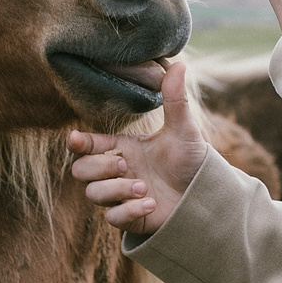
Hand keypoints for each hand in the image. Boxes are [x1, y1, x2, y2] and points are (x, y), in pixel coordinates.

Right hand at [68, 59, 207, 235]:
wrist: (206, 194)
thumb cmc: (192, 160)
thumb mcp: (184, 129)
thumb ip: (175, 99)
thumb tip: (179, 64)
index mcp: (123, 148)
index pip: (88, 145)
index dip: (77, 142)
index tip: (74, 139)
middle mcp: (118, 172)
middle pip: (80, 171)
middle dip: (97, 167)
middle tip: (123, 165)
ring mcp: (121, 196)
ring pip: (93, 195)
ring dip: (115, 191)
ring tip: (144, 188)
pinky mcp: (130, 218)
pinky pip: (113, 219)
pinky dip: (129, 212)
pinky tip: (151, 205)